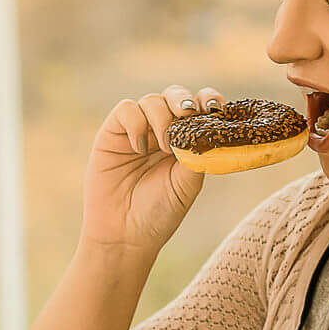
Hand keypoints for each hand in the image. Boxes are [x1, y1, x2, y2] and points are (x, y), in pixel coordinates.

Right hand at [81, 85, 219, 255]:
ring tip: (164, 147)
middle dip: (185, 102)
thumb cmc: (159, 212)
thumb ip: (197, 154)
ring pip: (152, 100)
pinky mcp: (113, 133)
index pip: (199, 108)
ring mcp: (137, 131)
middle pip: (176, 95)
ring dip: (162, 118)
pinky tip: (139, 148)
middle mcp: (162, 131)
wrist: (125, 234)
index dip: (209, 100)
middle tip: (189, 117)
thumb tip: (206, 128)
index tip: (216, 109)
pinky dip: (136, 123)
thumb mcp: (187, 184)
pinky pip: (126, 109)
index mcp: (186, 141)